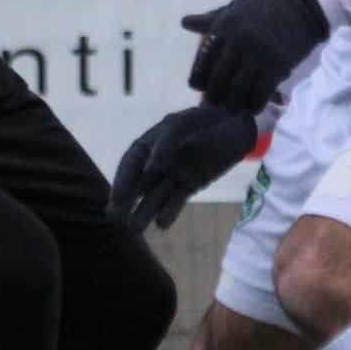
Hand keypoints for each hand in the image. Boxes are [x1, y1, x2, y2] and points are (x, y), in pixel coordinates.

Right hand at [109, 102, 259, 230]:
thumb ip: (164, 144)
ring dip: (144, 212)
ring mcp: (173, 174)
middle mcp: (158, 161)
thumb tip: (150, 168)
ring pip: (155, 196)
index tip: (115, 200)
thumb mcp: (181, 125)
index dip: (121, 182)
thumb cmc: (204, 120)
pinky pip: (176, 200)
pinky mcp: (191, 184)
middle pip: (138, 184)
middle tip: (115, 219)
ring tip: (134, 229)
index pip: (130, 164)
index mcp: (150, 143)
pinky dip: (169, 212)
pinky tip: (162, 224)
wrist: (235, 123)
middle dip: (126, 202)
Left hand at [182, 0, 328, 115]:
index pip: (202, 64)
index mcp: (223, 26)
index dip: (199, 81)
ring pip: (238, 91)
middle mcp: (237, 41)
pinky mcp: (277, 65)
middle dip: (216, 97)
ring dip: (235, 104)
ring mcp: (257, 54)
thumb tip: (183, 22)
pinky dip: (255, 104)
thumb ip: (210, 20)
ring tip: (236, 108)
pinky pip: (260, 94)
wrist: (303, 6)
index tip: (202, 88)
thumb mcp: (236, 8)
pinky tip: (254, 106)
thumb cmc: (266, 7)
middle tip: (218, 104)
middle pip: (217, 81)